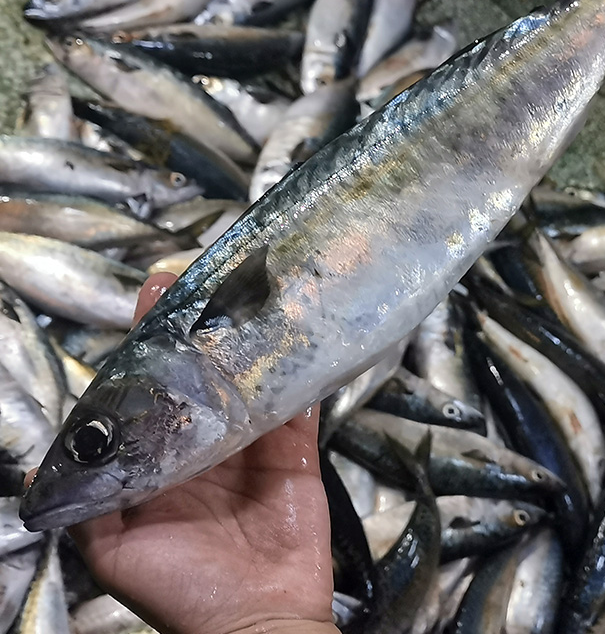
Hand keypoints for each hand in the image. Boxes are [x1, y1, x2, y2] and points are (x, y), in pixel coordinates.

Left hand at [65, 274, 337, 633]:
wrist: (255, 618)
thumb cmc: (181, 589)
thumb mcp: (115, 551)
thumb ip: (83, 508)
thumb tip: (28, 473)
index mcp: (163, 461)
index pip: (154, 393)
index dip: (150, 347)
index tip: (150, 301)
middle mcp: (206, 445)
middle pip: (202, 376)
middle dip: (199, 329)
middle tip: (195, 282)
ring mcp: (253, 444)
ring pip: (249, 382)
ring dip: (248, 342)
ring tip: (245, 297)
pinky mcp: (294, 451)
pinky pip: (296, 407)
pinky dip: (298, 374)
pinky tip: (295, 338)